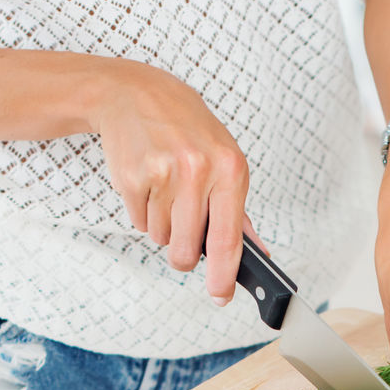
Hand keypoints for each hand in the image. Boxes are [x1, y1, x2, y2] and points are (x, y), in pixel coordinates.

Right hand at [91, 60, 253, 304]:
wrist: (137, 93)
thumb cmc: (187, 129)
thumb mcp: (225, 159)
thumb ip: (238, 212)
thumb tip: (257, 253)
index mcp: (230, 169)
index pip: (229, 239)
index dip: (224, 276)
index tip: (221, 296)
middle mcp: (198, 171)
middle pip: (188, 251)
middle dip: (184, 255)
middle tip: (183, 232)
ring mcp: (163, 174)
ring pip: (162, 238)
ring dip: (163, 226)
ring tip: (166, 190)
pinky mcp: (132, 178)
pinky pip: (138, 223)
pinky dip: (143, 212)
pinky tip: (148, 182)